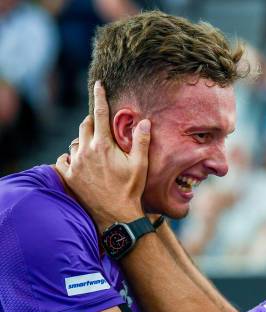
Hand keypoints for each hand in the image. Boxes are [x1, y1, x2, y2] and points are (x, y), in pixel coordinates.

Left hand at [55, 81, 149, 231]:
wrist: (116, 215)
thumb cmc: (131, 189)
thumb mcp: (141, 164)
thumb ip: (141, 141)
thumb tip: (144, 121)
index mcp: (104, 146)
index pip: (99, 114)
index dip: (100, 97)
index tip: (98, 85)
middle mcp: (86, 151)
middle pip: (85, 126)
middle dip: (93, 122)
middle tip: (102, 126)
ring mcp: (76, 164)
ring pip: (75, 143)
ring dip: (83, 142)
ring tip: (94, 150)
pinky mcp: (69, 176)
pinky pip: (63, 160)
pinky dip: (71, 158)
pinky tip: (80, 163)